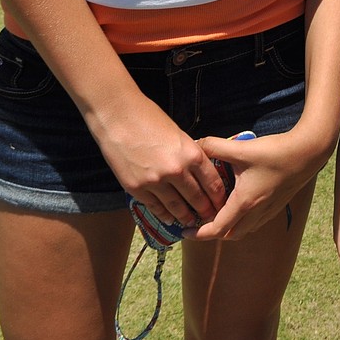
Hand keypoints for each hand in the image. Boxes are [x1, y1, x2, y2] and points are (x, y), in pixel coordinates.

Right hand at [89, 91, 229, 229]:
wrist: (117, 117)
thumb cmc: (148, 118)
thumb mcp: (178, 133)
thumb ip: (188, 153)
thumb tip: (197, 170)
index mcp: (192, 154)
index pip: (213, 182)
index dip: (218, 197)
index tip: (221, 204)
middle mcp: (177, 171)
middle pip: (197, 198)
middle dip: (205, 210)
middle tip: (210, 218)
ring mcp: (156, 182)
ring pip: (177, 207)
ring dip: (186, 217)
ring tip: (191, 222)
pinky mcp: (137, 188)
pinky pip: (156, 207)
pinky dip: (165, 215)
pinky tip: (169, 219)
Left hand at [188, 127, 324, 239]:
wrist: (307, 153)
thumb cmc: (275, 152)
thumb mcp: (241, 148)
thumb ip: (215, 146)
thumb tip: (196, 144)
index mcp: (244, 203)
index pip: (217, 229)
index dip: (198, 234)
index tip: (185, 231)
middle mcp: (256, 212)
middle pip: (229, 235)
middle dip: (212, 233)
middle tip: (199, 221)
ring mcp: (268, 211)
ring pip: (243, 230)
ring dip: (228, 227)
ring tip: (216, 212)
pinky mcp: (276, 206)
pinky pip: (254, 222)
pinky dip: (242, 220)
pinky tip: (238, 202)